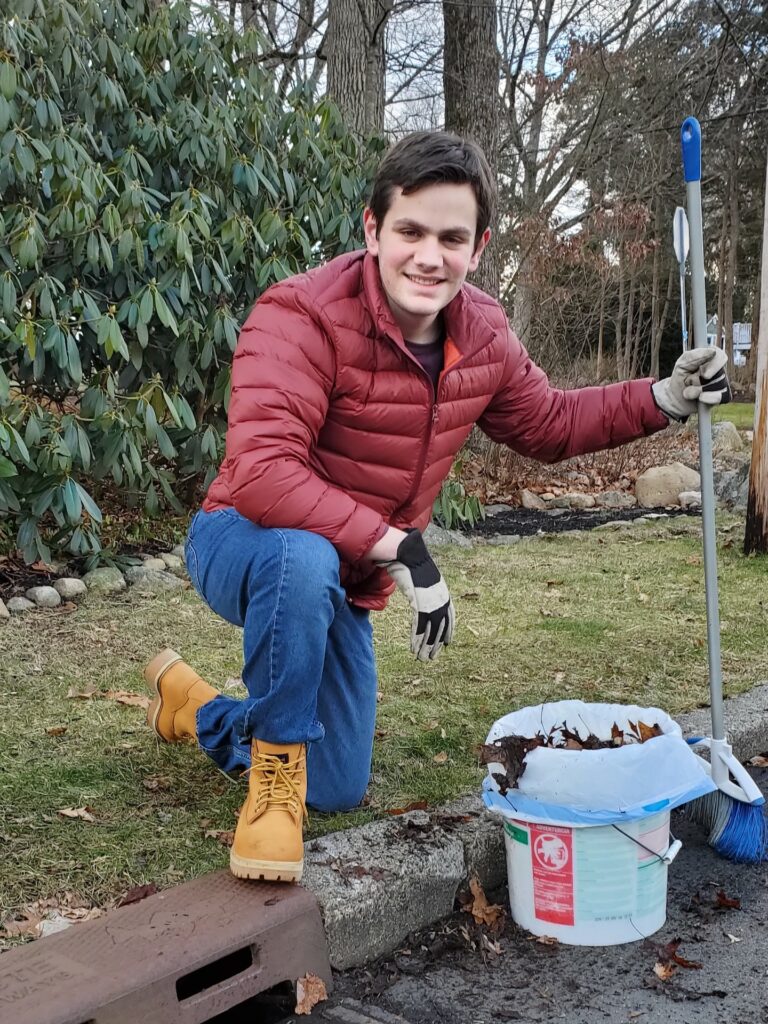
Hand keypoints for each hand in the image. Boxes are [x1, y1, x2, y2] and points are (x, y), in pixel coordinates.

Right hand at [378, 529, 453, 660]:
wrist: (409, 555)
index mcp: (443, 594)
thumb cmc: (413, 563)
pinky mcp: (420, 605)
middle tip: (431, 658)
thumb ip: (424, 587)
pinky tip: (413, 647)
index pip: (450, 618)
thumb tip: (420, 589)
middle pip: (440, 628)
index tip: (447, 643)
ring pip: (430, 631)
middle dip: (435, 645)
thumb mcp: (423, 577)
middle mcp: (441, 601)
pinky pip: (419, 626)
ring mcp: (431, 604)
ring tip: (421, 658)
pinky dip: (416, 638)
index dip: (449, 632)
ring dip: (424, 646)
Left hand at [652, 347, 730, 421]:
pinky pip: (721, 396)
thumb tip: (712, 351)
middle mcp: (719, 370)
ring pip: (718, 386)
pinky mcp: (722, 396)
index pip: (720, 357)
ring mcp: (723, 383)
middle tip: (687, 382)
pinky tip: (700, 398)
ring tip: (689, 392)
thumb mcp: (681, 365)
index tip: (704, 375)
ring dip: (698, 391)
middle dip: (698, 381)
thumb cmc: (680, 379)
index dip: (715, 366)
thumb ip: (694, 356)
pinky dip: (708, 398)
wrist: (675, 399)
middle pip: (718, 373)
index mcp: (711, 359)